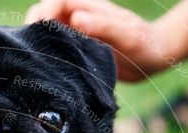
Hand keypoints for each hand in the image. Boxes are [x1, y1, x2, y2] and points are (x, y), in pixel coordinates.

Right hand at [26, 0, 175, 81]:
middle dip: (34, 27)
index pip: (56, 1)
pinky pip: (56, 49)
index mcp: (89, 7)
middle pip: (46, 14)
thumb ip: (104, 26)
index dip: (43, 12)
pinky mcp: (77, 50)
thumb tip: (77, 18)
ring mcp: (77, 33)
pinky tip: (46, 70)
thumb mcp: (128, 36)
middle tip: (31, 50)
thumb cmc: (146, 45)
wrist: (156, 59)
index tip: (39, 31)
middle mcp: (79, 17)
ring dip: (39, 42)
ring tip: (35, 61)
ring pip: (48, 32)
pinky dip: (48, 56)